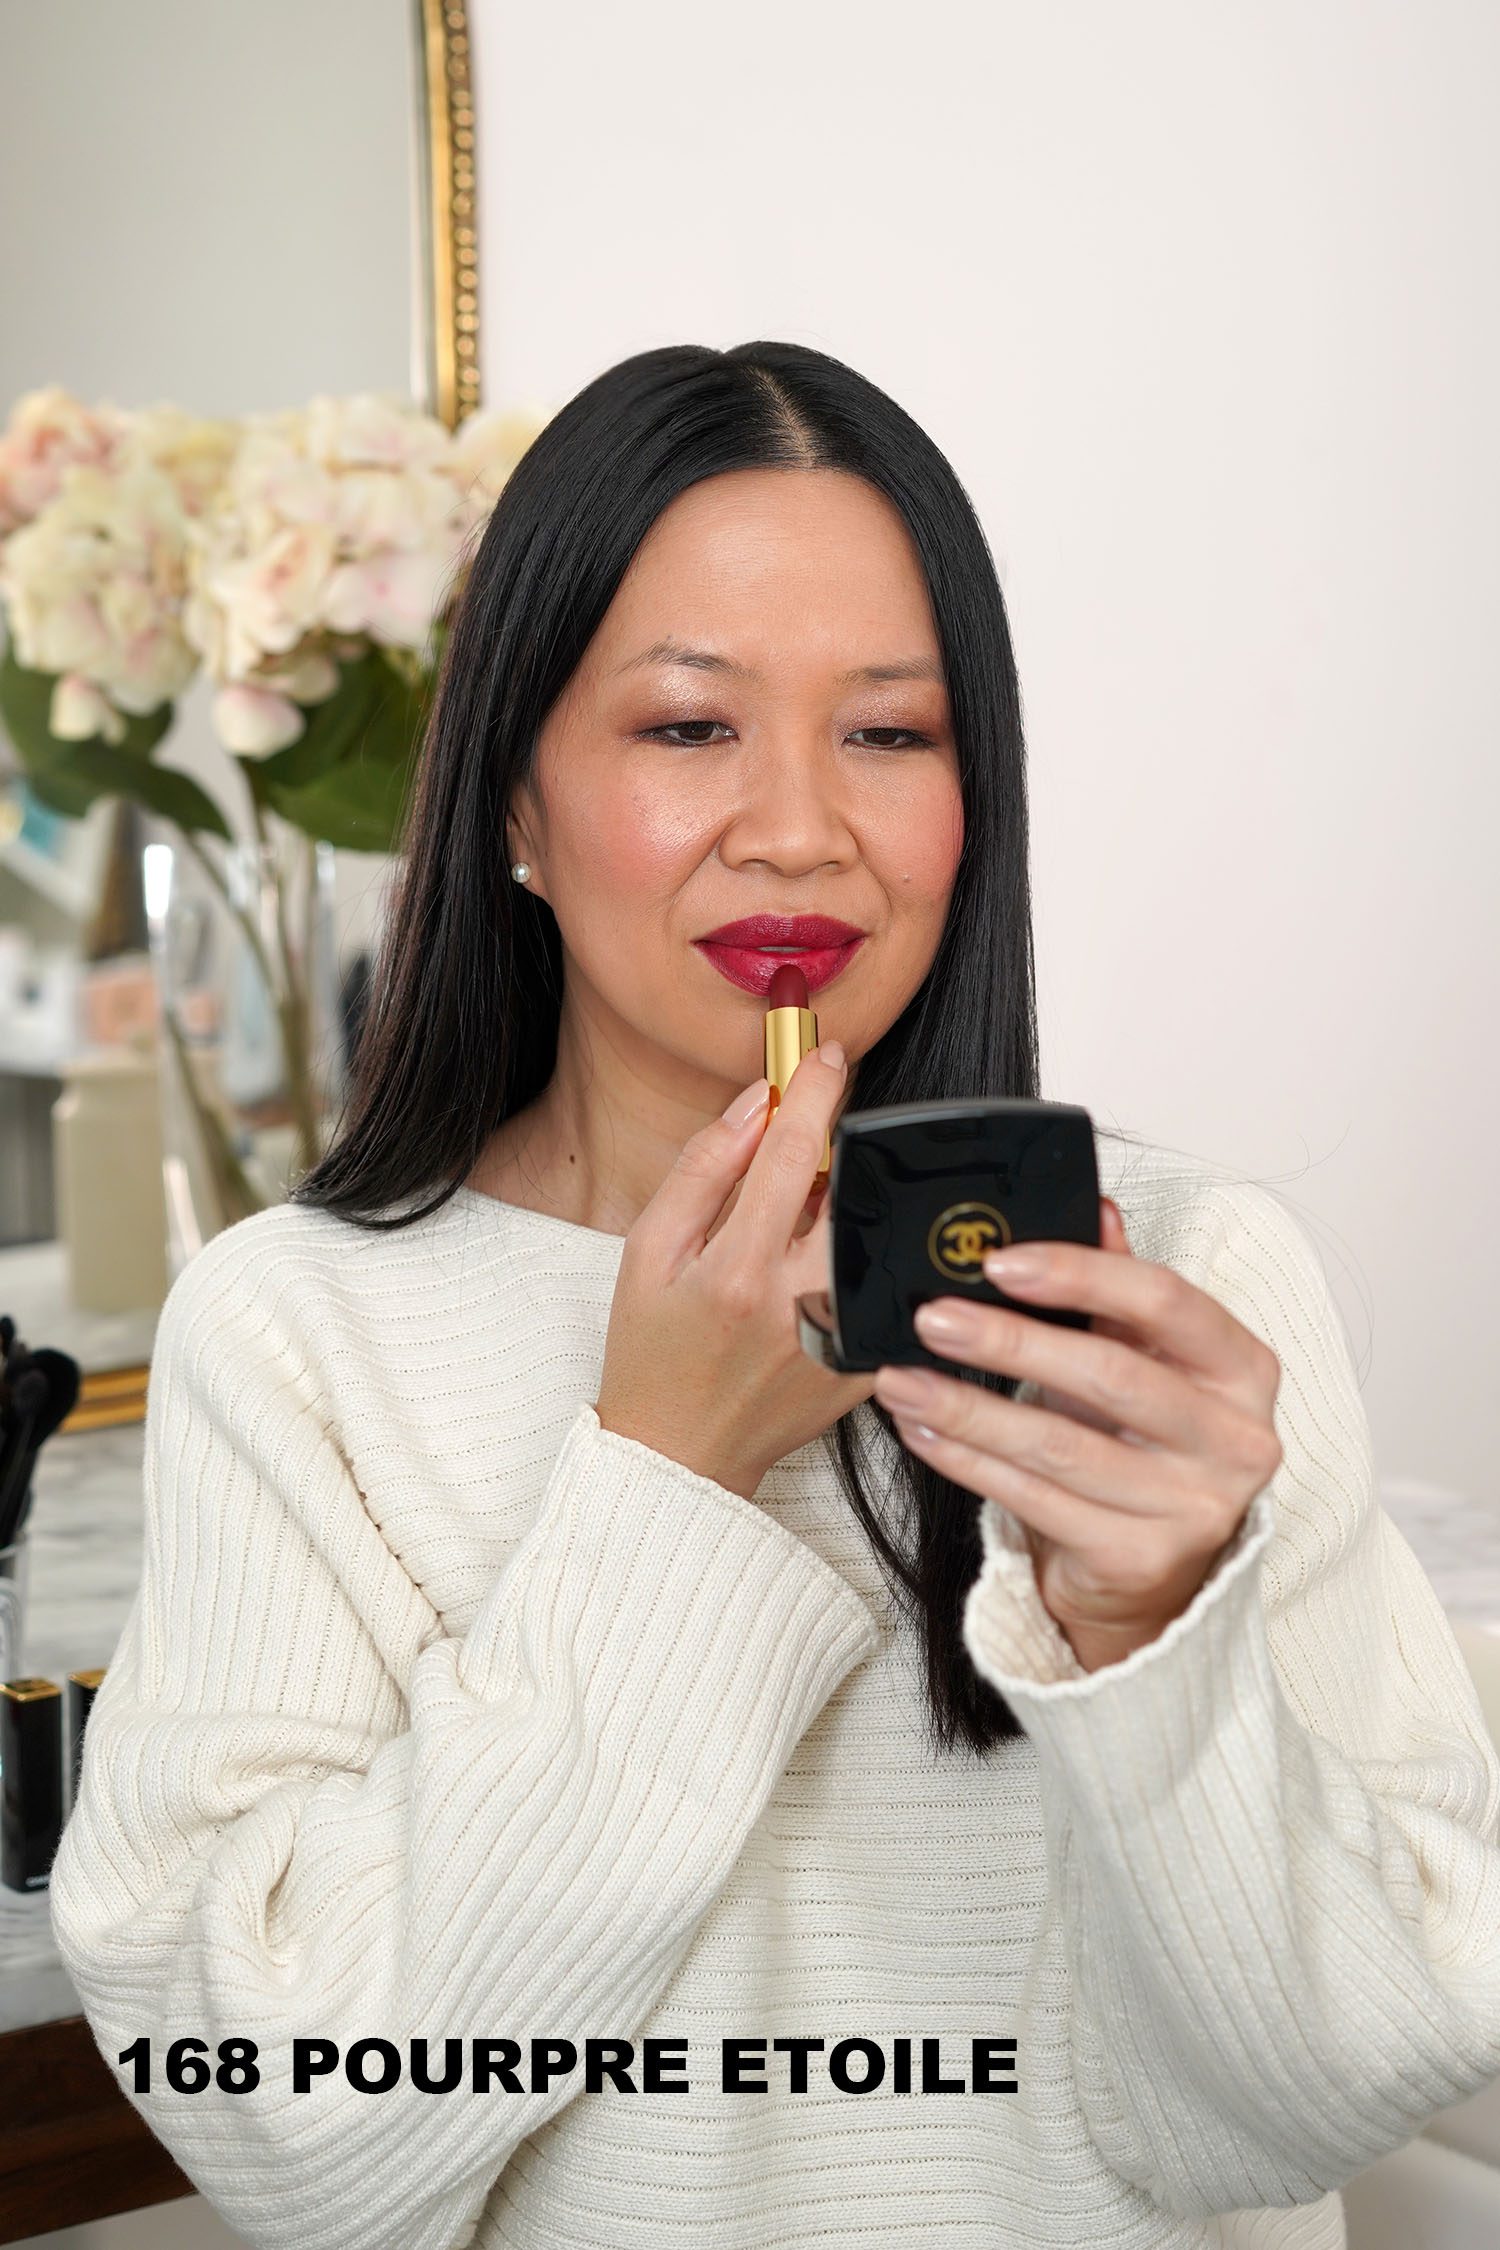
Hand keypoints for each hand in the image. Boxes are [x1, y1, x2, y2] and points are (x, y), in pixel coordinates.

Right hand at [594, 1043, 873, 1500]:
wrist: (679, 1454)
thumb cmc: (653, 1350)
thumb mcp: (648, 1252)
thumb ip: (703, 1170)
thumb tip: (756, 1102)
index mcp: (738, 1273)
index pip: (795, 1154)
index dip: (814, 1092)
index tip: (825, 1056)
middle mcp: (800, 1307)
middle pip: (854, 1190)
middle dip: (845, 1146)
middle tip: (820, 1141)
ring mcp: (842, 1341)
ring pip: (875, 1235)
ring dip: (853, 1204)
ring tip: (806, 1221)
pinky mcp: (868, 1366)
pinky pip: (884, 1285)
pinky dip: (862, 1256)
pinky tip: (820, 1265)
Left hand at [870, 1198, 1284, 1669]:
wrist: (1158, 1570)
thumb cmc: (1146, 1442)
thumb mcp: (1148, 1359)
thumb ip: (1121, 1288)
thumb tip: (1095, 1208)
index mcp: (1242, 1368)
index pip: (1165, 1300)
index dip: (1080, 1274)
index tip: (998, 1261)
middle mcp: (1234, 1439)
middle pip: (1109, 1374)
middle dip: (1008, 1342)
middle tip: (934, 1318)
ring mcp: (1192, 1506)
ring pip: (1059, 1446)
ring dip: (967, 1408)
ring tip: (902, 1378)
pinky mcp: (1140, 1559)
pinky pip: (1033, 1499)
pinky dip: (966, 1461)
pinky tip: (921, 1429)